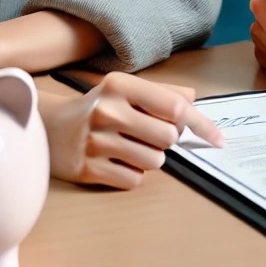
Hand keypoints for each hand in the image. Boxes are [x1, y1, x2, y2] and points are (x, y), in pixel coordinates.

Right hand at [39, 73, 223, 187]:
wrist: (48, 127)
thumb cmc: (96, 106)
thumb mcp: (125, 90)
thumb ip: (161, 93)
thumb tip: (194, 98)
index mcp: (120, 85)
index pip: (174, 107)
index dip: (200, 124)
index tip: (217, 138)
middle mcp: (107, 110)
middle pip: (168, 137)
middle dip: (167, 140)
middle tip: (150, 135)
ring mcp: (95, 141)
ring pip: (154, 162)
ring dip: (150, 159)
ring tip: (130, 147)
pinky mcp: (86, 169)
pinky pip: (133, 180)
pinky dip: (133, 174)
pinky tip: (117, 161)